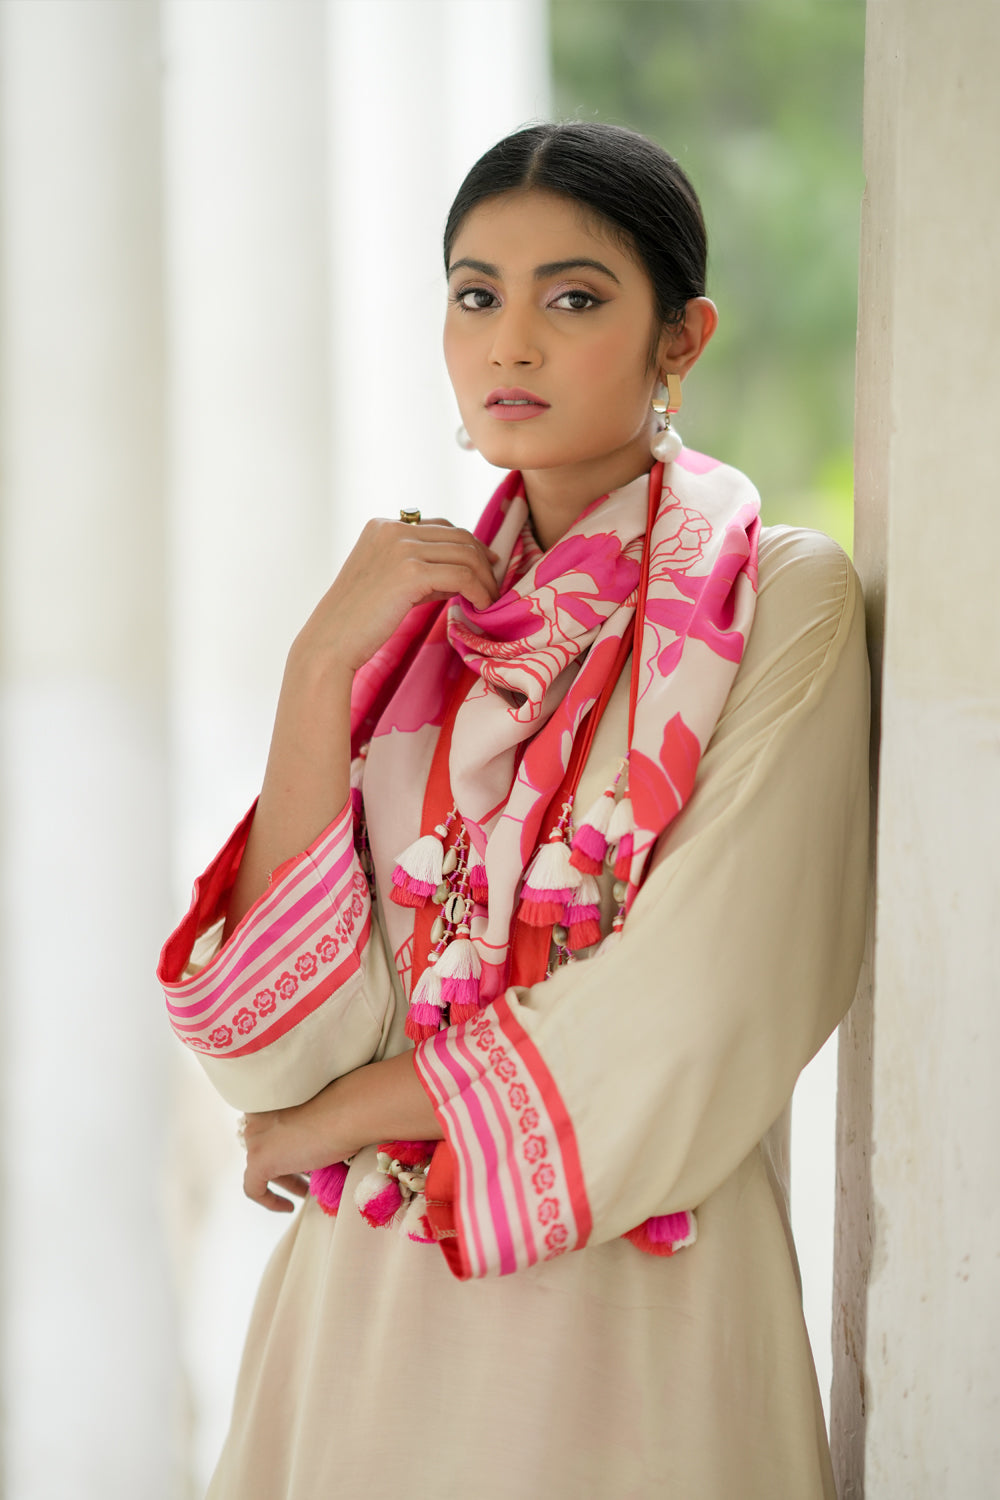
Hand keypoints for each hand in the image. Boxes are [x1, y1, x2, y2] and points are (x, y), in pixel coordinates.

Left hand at [241, 1083, 349, 1213]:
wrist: (346, 1114)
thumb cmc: (341, 1109)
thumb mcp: (317, 1116)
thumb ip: (304, 1127)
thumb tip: (309, 1150)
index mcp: (268, 1101)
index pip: (270, 1130)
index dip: (287, 1146)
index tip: (302, 1159)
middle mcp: (256, 1118)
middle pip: (266, 1148)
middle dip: (287, 1165)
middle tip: (307, 1177)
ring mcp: (255, 1139)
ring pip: (261, 1167)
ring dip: (284, 1181)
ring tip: (305, 1191)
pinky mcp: (258, 1161)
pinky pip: (254, 1188)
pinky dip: (269, 1200)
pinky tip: (287, 1206)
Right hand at [293, 517, 499, 673]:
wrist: (331, 642)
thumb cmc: (358, 620)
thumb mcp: (389, 581)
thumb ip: (421, 567)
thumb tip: (465, 568)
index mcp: (382, 525)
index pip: (441, 526)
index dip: (469, 545)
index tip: (485, 565)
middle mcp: (392, 529)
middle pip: (458, 536)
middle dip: (482, 561)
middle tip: (493, 586)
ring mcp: (401, 548)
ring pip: (465, 554)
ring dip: (485, 578)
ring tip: (489, 600)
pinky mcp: (411, 572)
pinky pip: (462, 575)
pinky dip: (479, 590)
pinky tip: (482, 606)